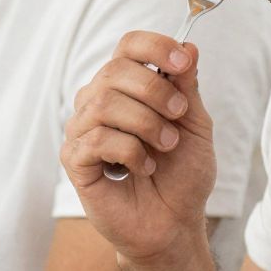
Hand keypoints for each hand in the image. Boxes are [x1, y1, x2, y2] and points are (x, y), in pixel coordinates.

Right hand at [61, 35, 215, 263]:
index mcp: (127, 88)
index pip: (127, 46)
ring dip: (146, 123)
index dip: (154, 47)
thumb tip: (189, 46)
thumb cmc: (181, 175)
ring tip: (165, 146)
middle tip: (179, 117)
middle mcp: (98, 103)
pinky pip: (96, 140)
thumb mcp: (195, 125)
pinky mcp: (74, 160)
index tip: (182, 63)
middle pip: (114, 71)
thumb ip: (187, 88)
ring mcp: (82, 131)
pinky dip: (130, 151)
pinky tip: (143, 167)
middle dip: (155, 91)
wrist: (173, 223)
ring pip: (103, 103)